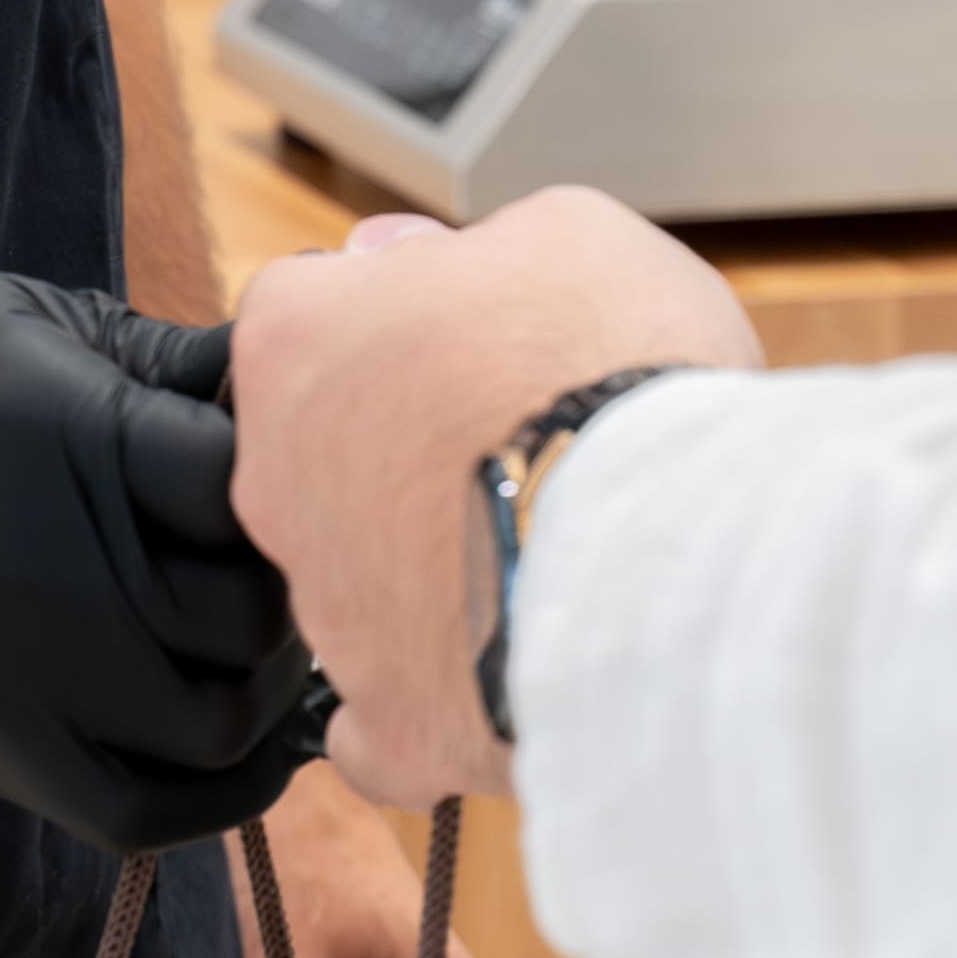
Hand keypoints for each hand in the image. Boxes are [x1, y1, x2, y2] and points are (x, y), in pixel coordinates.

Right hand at [0, 276, 321, 846]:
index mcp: (52, 428)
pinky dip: (216, 792)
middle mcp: (30, 560)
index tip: (294, 469)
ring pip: (214, 726)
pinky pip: (140, 811)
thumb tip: (311, 388)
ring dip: (265, 696)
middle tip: (293, 568)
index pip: (240, 481)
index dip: (294, 477)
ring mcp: (4, 668)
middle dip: (290, 590)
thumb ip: (171, 366)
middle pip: (243, 615)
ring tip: (261, 652)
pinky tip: (237, 742)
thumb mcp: (33, 322)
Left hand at [228, 191, 759, 808]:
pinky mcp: (394, 718)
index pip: (308, 314)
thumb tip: (398, 260)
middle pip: (325, 453)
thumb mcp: (564, 235)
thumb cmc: (618, 369)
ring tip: (554, 559)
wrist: (678, 542)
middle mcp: (278, 478)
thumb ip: (463, 248)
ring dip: (432, 567)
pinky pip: (382, 722)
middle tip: (518, 448)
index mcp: (299, 340)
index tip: (467, 341)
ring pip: (362, 581)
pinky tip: (489, 679)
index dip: (396, 322)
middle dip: (404, 450)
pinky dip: (429, 703)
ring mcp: (328, 608)